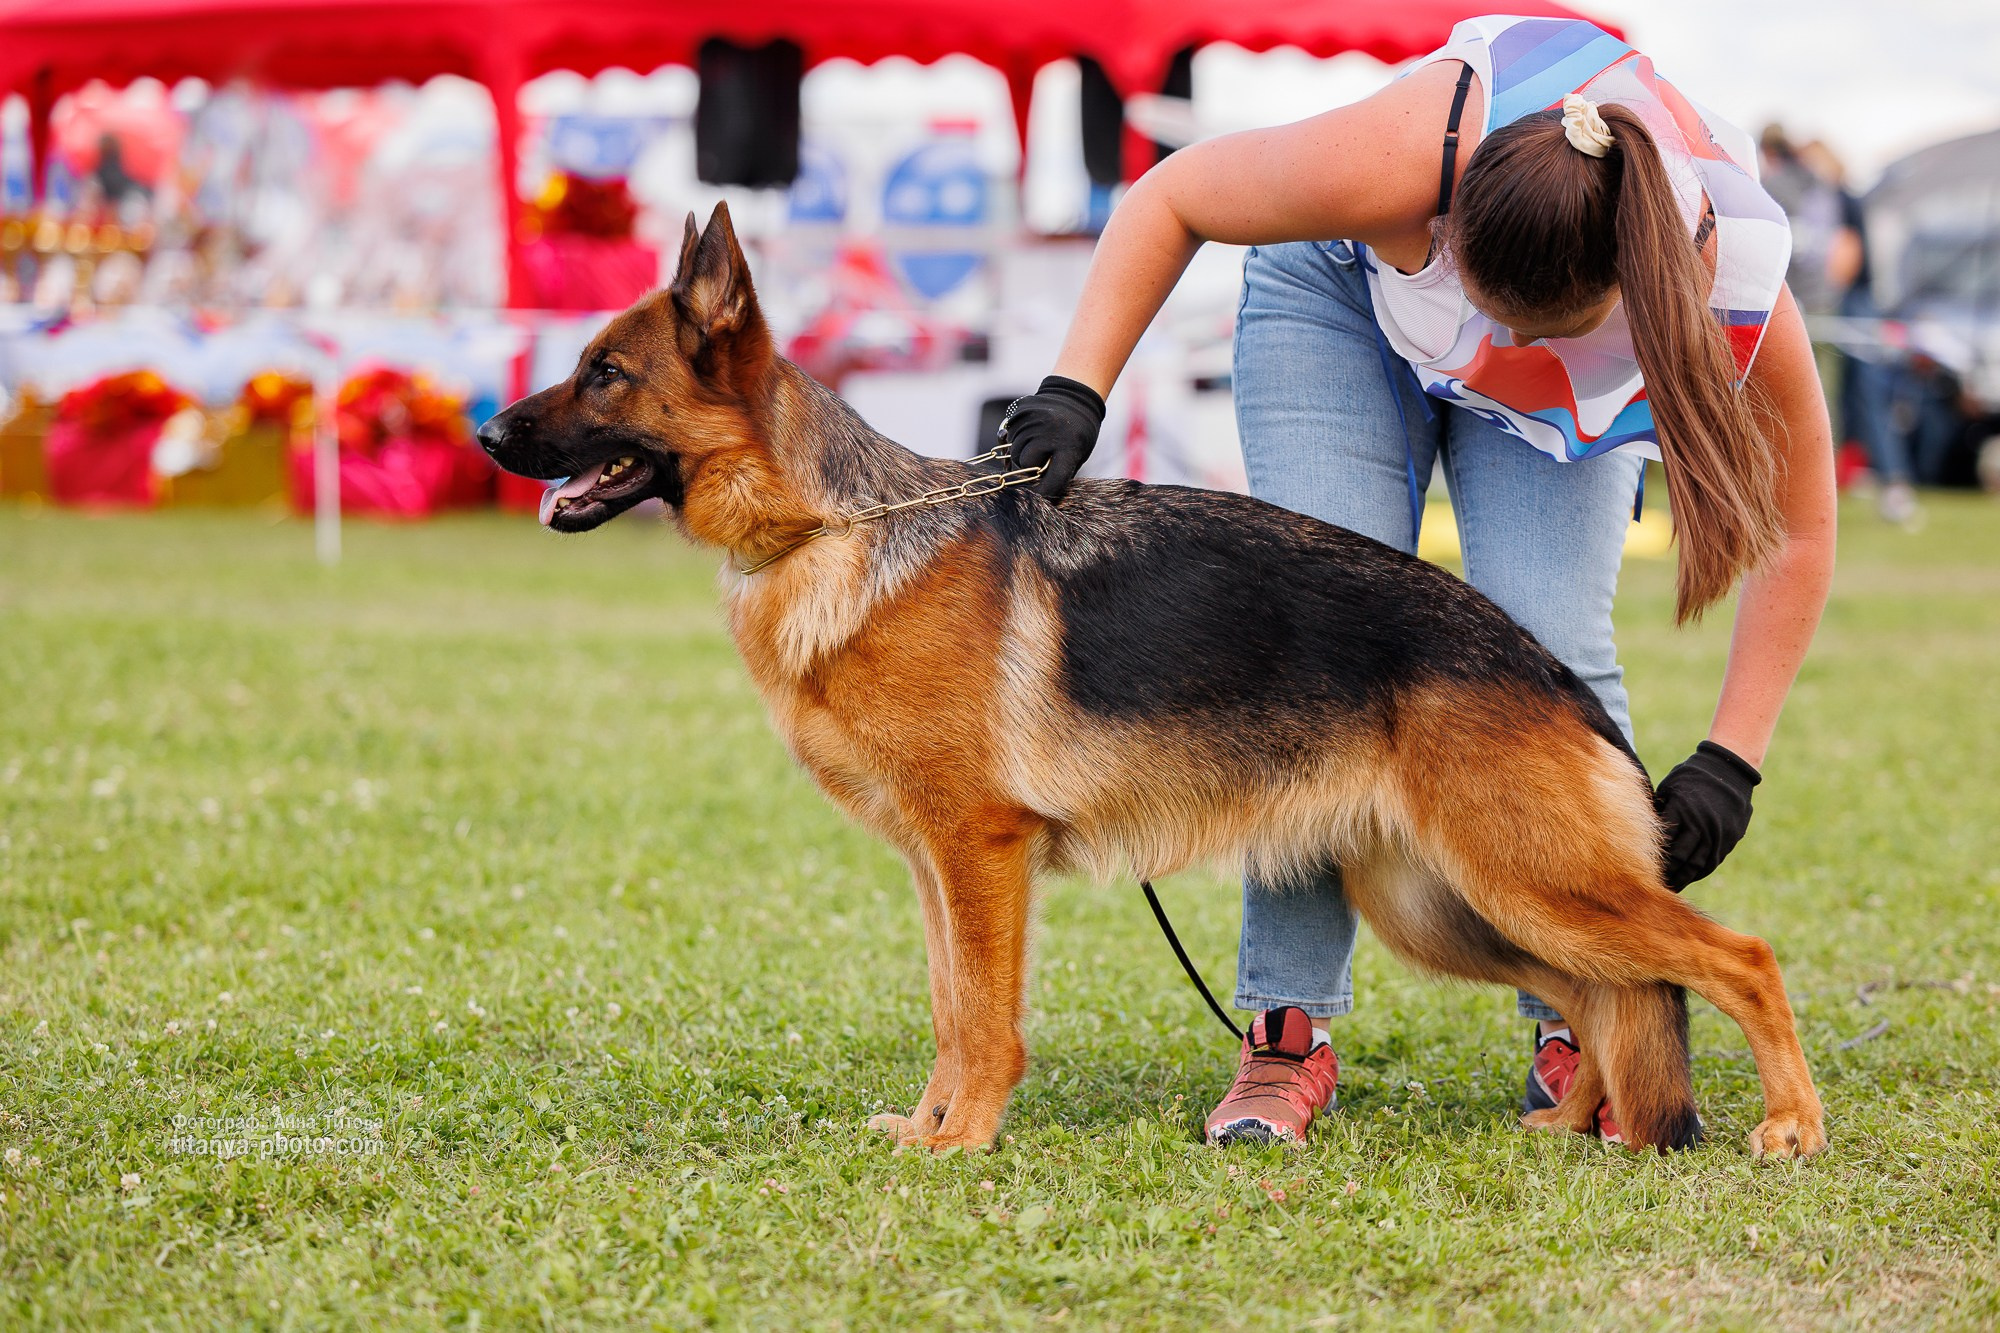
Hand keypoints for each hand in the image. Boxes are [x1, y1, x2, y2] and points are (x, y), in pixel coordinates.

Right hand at [997, 375, 1104, 500]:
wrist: (1075, 397)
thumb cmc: (1078, 434)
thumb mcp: (1076, 455)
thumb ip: (1056, 473)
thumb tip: (1031, 491)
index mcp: (1070, 446)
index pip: (1051, 481)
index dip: (1042, 493)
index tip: (1036, 495)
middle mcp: (1049, 430)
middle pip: (1025, 463)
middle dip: (1029, 468)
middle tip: (1039, 462)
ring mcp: (1032, 418)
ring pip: (1012, 451)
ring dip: (1020, 454)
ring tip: (1036, 446)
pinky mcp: (1019, 410)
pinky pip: (1006, 435)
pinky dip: (1013, 440)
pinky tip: (1027, 435)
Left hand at [1653, 741, 1761, 890]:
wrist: (1728, 769)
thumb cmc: (1689, 777)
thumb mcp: (1668, 789)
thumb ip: (1658, 813)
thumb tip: (1639, 835)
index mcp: (1682, 810)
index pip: (1664, 844)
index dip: (1654, 860)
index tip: (1641, 871)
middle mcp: (1702, 824)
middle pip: (1681, 859)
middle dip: (1668, 874)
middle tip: (1654, 886)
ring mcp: (1719, 833)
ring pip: (1698, 865)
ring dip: (1684, 878)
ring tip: (1671, 887)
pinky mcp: (1731, 838)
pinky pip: (1713, 862)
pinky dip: (1700, 872)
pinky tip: (1689, 877)